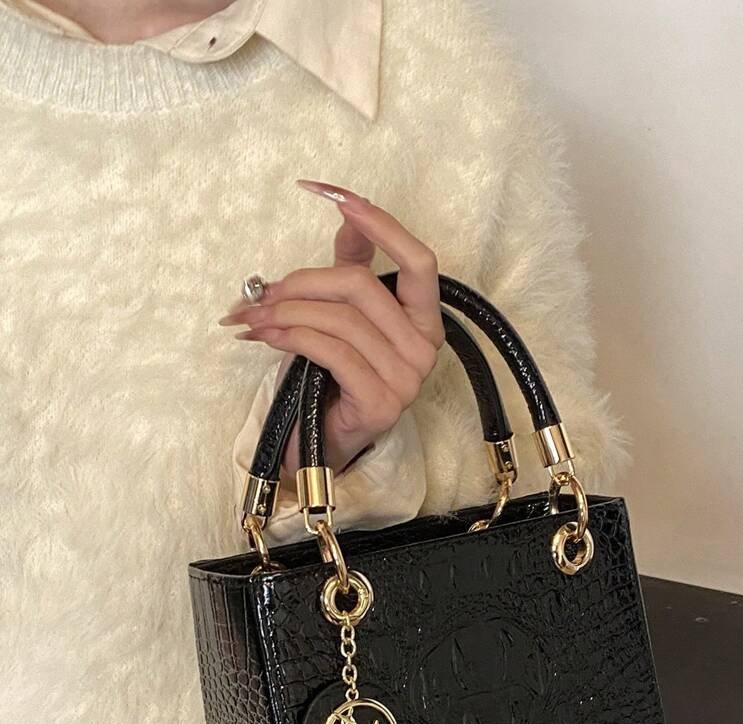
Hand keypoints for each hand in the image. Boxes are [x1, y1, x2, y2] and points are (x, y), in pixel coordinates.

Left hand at [219, 181, 444, 475]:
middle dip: (301, 281)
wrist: (319, 443)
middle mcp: (425, 348)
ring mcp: (407, 379)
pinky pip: (330, 350)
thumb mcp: (340, 316)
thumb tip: (348, 218)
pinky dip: (290, 336)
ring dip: (284, 312)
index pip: (419, 260)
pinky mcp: (381, 403)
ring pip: (339, 319)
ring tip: (251, 316)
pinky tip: (264, 336)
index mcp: (423, 320)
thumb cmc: (329, 378)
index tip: (335, 195)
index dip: (380, 224)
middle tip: (260, 292)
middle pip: (360, 286)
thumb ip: (351, 268)